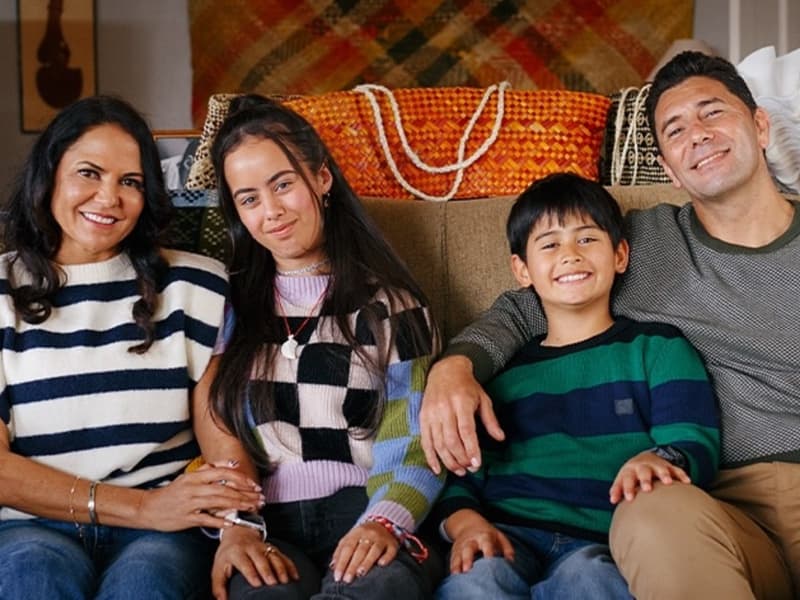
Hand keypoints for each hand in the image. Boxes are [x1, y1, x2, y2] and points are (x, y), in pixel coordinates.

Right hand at [138, 466, 263, 530]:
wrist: (148, 508)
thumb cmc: (172, 492)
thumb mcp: (189, 476)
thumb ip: (209, 469)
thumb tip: (232, 463)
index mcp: (195, 476)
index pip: (223, 473)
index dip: (240, 478)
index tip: (254, 485)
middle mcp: (193, 488)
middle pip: (225, 489)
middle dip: (245, 494)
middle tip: (260, 499)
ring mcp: (190, 503)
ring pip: (219, 502)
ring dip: (238, 505)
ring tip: (252, 508)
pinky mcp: (186, 518)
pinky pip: (206, 519)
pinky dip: (219, 521)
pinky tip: (232, 523)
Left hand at [211, 527, 297, 599]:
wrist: (237, 533)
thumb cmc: (227, 555)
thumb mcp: (218, 568)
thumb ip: (219, 587)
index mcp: (236, 553)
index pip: (245, 563)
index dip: (251, 573)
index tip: (257, 583)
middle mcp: (251, 548)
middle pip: (261, 559)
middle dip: (268, 571)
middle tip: (273, 583)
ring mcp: (263, 547)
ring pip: (274, 556)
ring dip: (281, 568)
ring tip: (286, 580)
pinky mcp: (272, 548)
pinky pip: (283, 556)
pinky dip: (290, 565)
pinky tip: (295, 576)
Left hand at [330, 522, 399, 583]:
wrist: (382, 523)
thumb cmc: (362, 535)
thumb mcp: (350, 538)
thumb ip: (340, 551)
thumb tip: (333, 566)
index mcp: (356, 533)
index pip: (347, 548)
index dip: (342, 562)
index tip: (338, 576)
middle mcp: (369, 534)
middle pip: (360, 550)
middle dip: (352, 565)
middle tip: (347, 579)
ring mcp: (381, 539)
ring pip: (374, 550)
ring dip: (367, 562)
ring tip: (360, 573)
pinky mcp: (392, 544)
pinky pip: (390, 551)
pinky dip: (386, 558)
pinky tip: (381, 564)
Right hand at [420, 355, 504, 474]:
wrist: (445, 370)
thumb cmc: (467, 386)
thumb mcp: (483, 398)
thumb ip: (490, 420)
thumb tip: (500, 438)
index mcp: (461, 402)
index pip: (466, 430)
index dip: (471, 449)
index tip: (477, 464)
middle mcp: (444, 408)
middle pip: (451, 440)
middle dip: (461, 458)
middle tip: (470, 469)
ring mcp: (431, 413)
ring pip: (438, 443)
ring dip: (449, 461)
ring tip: (459, 471)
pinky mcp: (423, 417)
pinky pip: (425, 441)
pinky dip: (430, 457)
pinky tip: (438, 469)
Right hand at [445, 510, 513, 573]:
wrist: (467, 523)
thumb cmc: (488, 534)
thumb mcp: (499, 536)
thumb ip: (507, 548)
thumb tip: (511, 562)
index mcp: (484, 536)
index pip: (486, 544)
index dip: (488, 552)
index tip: (490, 561)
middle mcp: (471, 541)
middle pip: (468, 549)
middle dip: (467, 559)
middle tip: (468, 569)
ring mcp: (461, 546)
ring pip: (458, 555)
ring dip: (457, 565)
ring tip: (457, 575)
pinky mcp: (455, 551)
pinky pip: (453, 559)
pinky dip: (452, 567)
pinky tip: (453, 576)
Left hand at [609, 450, 690, 503]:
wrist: (645, 458)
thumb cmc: (632, 475)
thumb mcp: (623, 478)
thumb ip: (618, 489)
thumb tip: (612, 500)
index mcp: (630, 470)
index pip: (627, 478)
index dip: (627, 488)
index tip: (629, 498)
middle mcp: (643, 467)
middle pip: (643, 472)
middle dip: (645, 479)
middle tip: (647, 489)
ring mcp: (657, 465)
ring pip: (661, 469)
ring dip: (664, 474)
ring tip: (667, 482)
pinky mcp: (669, 467)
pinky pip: (677, 470)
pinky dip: (681, 475)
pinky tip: (687, 482)